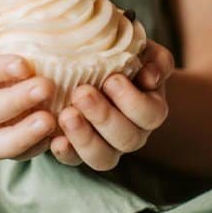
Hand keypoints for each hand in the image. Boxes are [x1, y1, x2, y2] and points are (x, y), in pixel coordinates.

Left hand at [49, 41, 173, 170]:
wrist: (94, 67)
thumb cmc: (122, 57)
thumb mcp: (142, 51)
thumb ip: (155, 59)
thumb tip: (151, 77)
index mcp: (150, 110)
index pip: (150, 114)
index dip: (132, 101)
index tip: (111, 79)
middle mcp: (133, 134)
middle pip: (127, 138)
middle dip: (104, 116)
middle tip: (81, 93)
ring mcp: (107, 147)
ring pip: (103, 158)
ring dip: (84, 138)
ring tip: (67, 115)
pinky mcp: (79, 152)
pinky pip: (75, 161)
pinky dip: (67, 152)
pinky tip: (56, 139)